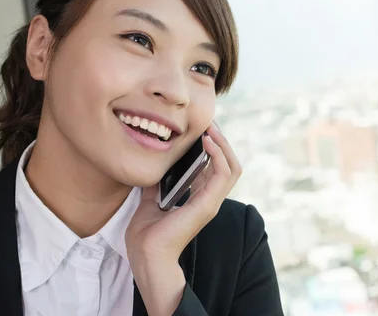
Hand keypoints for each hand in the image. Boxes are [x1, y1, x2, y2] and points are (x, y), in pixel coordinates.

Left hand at [125, 123, 241, 314]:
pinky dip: (218, 155)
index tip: (201, 128)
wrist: (145, 255)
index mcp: (198, 198)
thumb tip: (153, 163)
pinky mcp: (207, 205)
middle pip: (228, 164)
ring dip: (223, 144)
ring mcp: (210, 203)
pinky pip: (223, 174)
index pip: (215, 168)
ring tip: (211, 128)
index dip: (212, 147)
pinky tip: (207, 142)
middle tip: (209, 122)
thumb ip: (156, 182)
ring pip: (232, 167)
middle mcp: (209, 200)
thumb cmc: (147, 234)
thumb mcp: (149, 198)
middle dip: (221, 141)